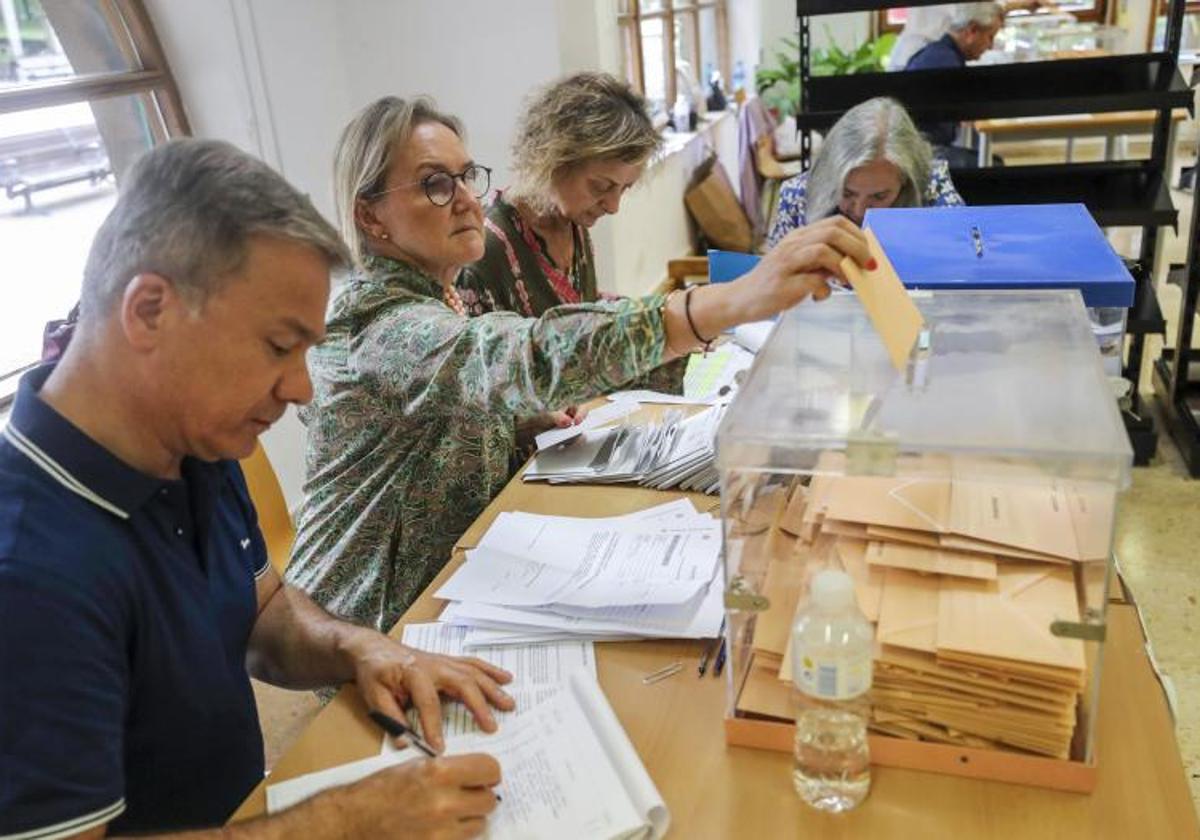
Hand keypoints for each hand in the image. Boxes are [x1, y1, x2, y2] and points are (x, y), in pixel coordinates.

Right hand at [330, 753, 500, 838]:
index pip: (489, 769)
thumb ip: (448, 769)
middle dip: (480, 796)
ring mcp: (440, 832)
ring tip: (450, 814)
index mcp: (438, 772)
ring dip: (469, 819)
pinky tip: (440, 829)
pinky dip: (456, 836)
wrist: (353, 821)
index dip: (489, 772)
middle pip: (488, 801)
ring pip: (479, 825)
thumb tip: (477, 774)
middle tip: (467, 795)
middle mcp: (443, 802)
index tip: (484, 776)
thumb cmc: (381, 790)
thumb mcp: (415, 766)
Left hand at [347, 632, 514, 751]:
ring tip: (509, 704)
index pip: (428, 702)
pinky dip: (491, 671)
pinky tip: (506, 678)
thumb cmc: (374, 674)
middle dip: (478, 705)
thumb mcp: (374, 696)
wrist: (374, 649)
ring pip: (473, 673)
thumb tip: (405, 743)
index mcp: (414, 673)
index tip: (439, 749)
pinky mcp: (449, 661)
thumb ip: (391, 718)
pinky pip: (473, 664)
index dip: (434, 726)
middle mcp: (434, 665)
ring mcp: (444, 661)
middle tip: (492, 726)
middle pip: (461, 683)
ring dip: (492, 688)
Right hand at [729, 216, 869, 322]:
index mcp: (799, 236)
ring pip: (823, 251)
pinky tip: (820, 297)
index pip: (835, 222)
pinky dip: (824, 290)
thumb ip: (823, 259)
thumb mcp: (800, 264)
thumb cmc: (774, 282)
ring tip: (848, 280)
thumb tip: (855, 259)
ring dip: (843, 266)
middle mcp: (792, 244)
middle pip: (832, 233)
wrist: (741, 298)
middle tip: (868, 265)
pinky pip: (813, 281)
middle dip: (857, 248)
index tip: (867, 251)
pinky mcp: (783, 285)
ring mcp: (786, 263)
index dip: (857, 235)